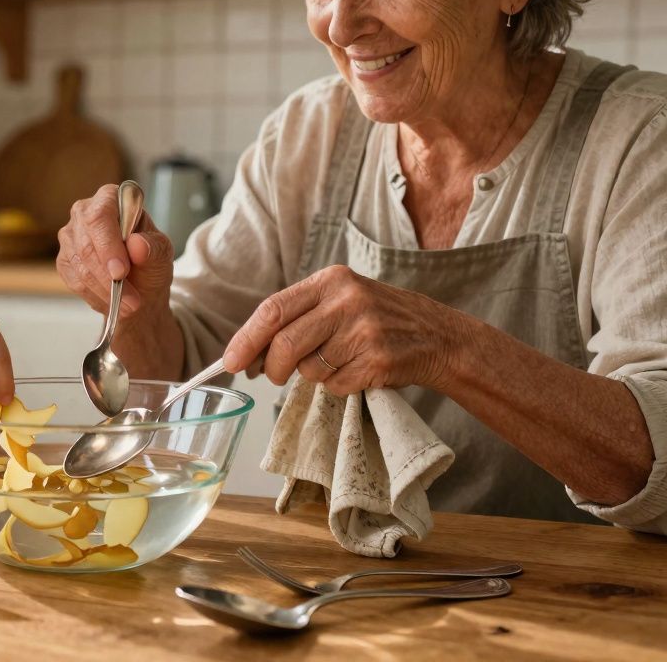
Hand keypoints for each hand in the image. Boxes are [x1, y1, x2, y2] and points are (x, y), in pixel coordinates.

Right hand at [56, 183, 175, 317]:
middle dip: (108, 277)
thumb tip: (137, 245)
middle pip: (86, 244)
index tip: (121, 272)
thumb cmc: (149, 261)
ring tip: (129, 305)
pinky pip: (74, 281)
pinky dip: (95, 296)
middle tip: (131, 299)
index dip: (108, 245)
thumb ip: (153, 247)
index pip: (100, 216)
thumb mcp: (162, 254)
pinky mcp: (64, 260)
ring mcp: (70, 236)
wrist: (139, 288)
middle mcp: (84, 212)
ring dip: (105, 291)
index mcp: (111, 198)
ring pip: (80, 266)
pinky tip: (112, 300)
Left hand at [222, 265, 460, 394]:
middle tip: (272, 376)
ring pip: (309, 369)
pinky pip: (335, 385)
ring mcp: (364, 330)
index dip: (246, 339)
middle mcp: (347, 300)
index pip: (273, 309)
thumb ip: (298, 318)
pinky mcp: (378, 360)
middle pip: (285, 344)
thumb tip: (249, 352)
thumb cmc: (377, 319)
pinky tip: (359, 370)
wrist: (438, 336)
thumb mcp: (340, 300)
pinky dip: (339, 386)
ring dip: (315, 375)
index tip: (229, 362)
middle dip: (271, 368)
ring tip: (340, 360)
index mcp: (331, 280)